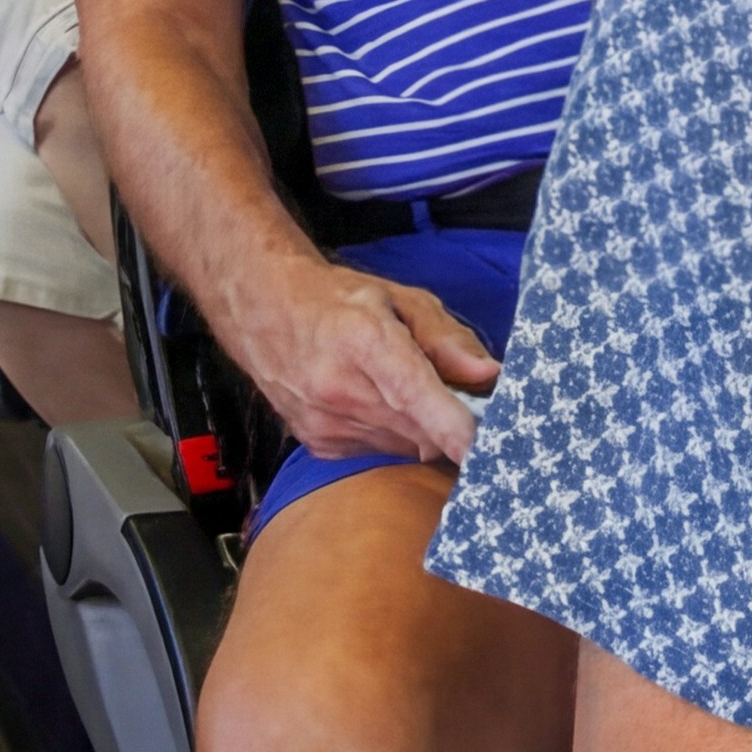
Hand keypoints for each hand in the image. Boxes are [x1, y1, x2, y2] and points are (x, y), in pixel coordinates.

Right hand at [222, 258, 500, 466]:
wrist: (263, 310)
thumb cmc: (337, 300)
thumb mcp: (400, 300)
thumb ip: (447, 338)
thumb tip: (489, 375)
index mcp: (364, 340)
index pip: (414, 393)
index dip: (452, 425)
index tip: (482, 448)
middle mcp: (340, 386)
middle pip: (420, 428)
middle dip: (449, 421)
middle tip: (456, 396)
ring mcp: (325, 421)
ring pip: (404, 446)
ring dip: (419, 428)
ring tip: (400, 389)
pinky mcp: (319, 443)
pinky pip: (378, 452)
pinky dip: (391, 435)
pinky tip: (373, 403)